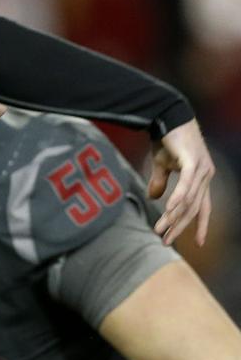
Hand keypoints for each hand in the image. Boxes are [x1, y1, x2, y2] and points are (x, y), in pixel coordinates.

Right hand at [150, 120, 213, 245]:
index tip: (197, 243)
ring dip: (174, 217)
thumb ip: (160, 182)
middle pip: (194, 208)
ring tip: (161, 229)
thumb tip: (154, 198)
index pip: (203, 207)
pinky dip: (178, 198)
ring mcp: (201, 169)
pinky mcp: (192, 161)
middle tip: (166, 240)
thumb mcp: (161, 165)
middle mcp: (206, 176)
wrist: (167, 116)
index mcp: (201, 178)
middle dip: (179, 226)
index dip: (200, 225)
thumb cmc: (166, 139)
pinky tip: (170, 209)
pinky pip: (186, 184)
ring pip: (189, 200)